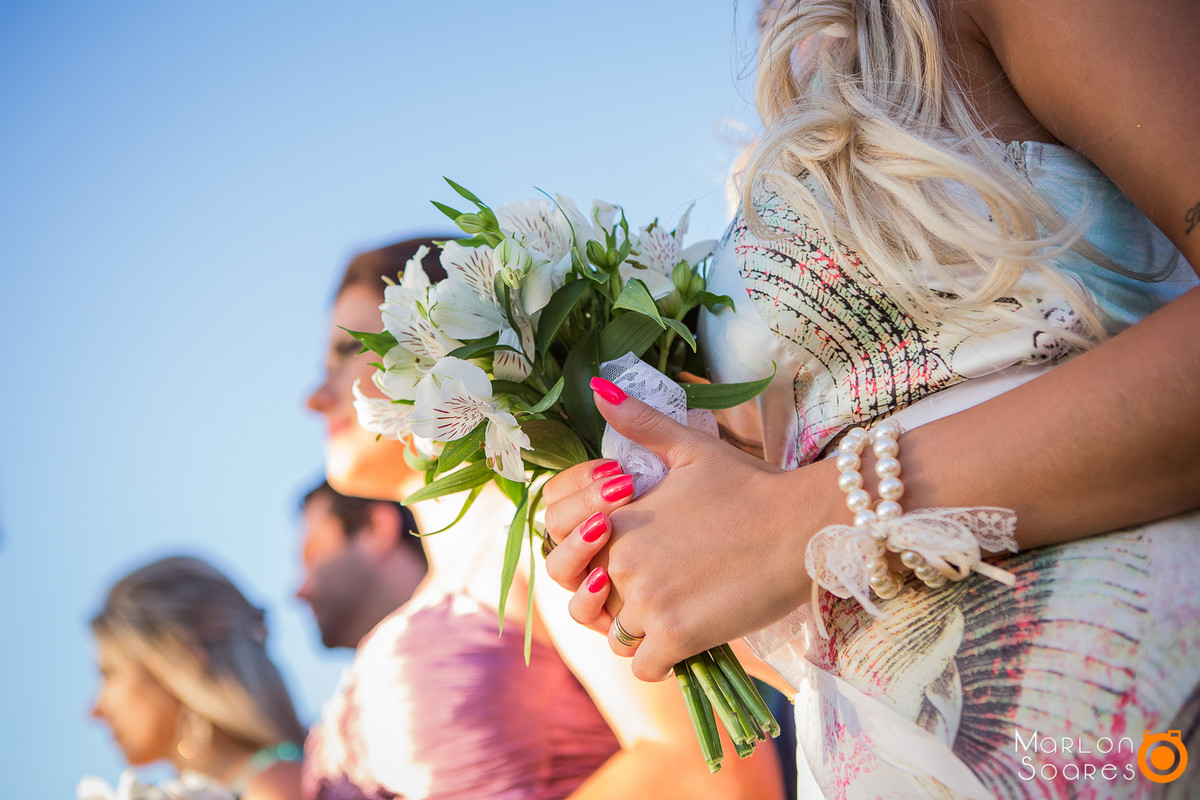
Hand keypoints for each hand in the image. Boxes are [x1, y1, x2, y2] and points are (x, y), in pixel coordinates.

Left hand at [544, 378, 838, 680]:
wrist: (803, 525)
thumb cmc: (751, 485)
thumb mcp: (691, 447)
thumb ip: (640, 423)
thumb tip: (597, 387)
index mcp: (615, 518)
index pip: (565, 550)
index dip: (586, 554)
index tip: (622, 552)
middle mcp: (620, 562)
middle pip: (585, 601)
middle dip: (607, 599)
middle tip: (648, 588)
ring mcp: (647, 601)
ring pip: (614, 636)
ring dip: (635, 630)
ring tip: (671, 610)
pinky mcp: (678, 635)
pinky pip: (644, 665)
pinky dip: (659, 659)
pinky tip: (685, 639)